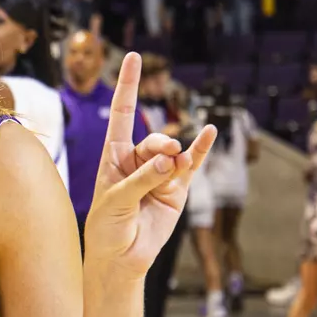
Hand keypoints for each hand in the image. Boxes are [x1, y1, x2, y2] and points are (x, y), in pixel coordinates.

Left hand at [81, 52, 217, 279]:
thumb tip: (171, 159)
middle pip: (152, 140)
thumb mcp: (117, 201)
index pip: (122, 115)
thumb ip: (143, 178)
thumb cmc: (108, 227)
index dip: (127, 86)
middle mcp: (137, 161)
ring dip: (176, 157)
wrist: (121, 258)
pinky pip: (192, 165)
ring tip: (175, 165)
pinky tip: (209, 132)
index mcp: (113, 157)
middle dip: (159, 146)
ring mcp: (159, 173)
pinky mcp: (177, 189)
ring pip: (173, 153)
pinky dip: (200, 150)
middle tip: (165, 159)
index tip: (133, 58)